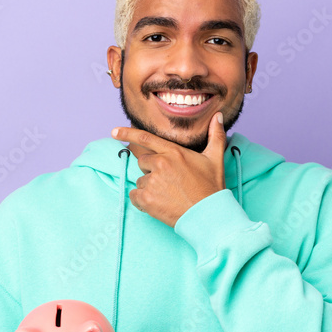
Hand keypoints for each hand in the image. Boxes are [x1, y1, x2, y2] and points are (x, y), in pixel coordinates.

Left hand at [111, 112, 226, 227]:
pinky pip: (135, 196)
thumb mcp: (216, 159)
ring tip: (169, 195)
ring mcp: (152, 182)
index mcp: (173, 152)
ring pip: (141, 181)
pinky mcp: (147, 199)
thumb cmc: (212, 187)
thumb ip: (215, 136)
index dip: (127, 133)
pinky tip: (159, 204)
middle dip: (152, 171)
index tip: (114, 132)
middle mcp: (160, 163)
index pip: (145, 138)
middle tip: (170, 183)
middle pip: (142, 162)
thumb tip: (218, 117)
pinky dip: (142, 201)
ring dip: (150, 188)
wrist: (208, 214)